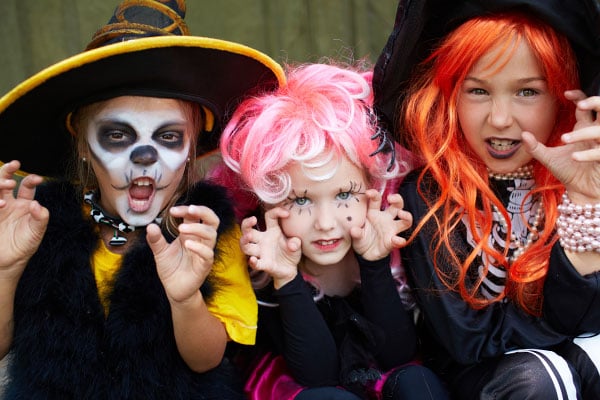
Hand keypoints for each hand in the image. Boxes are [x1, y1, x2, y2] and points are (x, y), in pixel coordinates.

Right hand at [0, 161, 47, 276]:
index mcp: (23, 204)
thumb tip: (37, 204)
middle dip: (8, 170)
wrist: (6, 262)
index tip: (37, 178)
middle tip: (14, 165)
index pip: (26, 186)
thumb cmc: (24, 246)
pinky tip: (1, 203)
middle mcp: (8, 203)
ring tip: (6, 184)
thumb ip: (41, 218)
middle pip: (5, 181)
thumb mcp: (36, 232)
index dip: (31, 180)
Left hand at [147, 205, 218, 303]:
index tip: (172, 211)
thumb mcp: (160, 252)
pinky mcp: (204, 266)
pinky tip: (187, 244)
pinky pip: (208, 254)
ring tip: (181, 229)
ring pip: (211, 234)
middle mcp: (200, 241)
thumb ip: (156, 239)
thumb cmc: (171, 269)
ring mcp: (204, 253)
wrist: (174, 290)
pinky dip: (199, 247)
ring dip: (198, 228)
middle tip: (190, 209)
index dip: (186, 210)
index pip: (195, 215)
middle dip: (203, 211)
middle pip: (212, 220)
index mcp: (191, 234)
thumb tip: (150, 225)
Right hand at [240, 207, 300, 288]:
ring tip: (249, 236)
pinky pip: (255, 263)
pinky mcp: (264, 264)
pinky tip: (253, 260)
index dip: (276, 212)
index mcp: (272, 231)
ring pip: (246, 246)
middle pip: (248, 230)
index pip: (269, 216)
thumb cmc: (291, 252)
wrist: (290, 269)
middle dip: (247, 224)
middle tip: (253, 219)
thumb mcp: (297, 245)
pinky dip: (253, 262)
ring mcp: (261, 252)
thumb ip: (295, 242)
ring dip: (245, 240)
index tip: (288, 214)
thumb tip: (293, 245)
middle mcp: (263, 240)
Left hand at [351, 189, 411, 260]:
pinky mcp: (393, 242)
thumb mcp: (356, 235)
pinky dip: (399, 240)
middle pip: (397, 205)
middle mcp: (385, 219)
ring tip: (401, 214)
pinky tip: (396, 240)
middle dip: (397, 199)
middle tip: (391, 198)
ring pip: (405, 220)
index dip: (374, 194)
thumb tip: (354, 230)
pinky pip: (400, 240)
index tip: (368, 192)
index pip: (377, 200)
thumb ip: (356, 232)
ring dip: (406, 216)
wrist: (364, 254)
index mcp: (374, 213)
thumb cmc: (361, 239)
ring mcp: (391, 229)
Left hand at [523, 90, 599, 202]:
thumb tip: (523, 135)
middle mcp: (596, 133)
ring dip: (583, 133)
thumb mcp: (548, 158)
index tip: (565, 93)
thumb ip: (535, 146)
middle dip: (596, 102)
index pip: (586, 106)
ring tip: (564, 139)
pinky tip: (574, 157)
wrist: (581, 191)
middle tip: (580, 104)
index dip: (579, 96)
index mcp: (584, 128)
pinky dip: (588, 154)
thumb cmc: (570, 172)